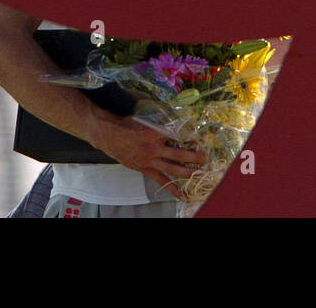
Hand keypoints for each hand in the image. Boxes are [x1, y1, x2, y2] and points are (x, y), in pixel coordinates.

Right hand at [91, 114, 205, 200]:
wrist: (109, 135)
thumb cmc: (126, 125)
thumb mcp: (145, 120)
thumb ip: (159, 125)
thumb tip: (173, 126)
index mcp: (155, 133)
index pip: (178, 137)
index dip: (189, 140)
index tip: (199, 142)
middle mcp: (154, 148)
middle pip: (180, 154)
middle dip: (195, 157)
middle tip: (206, 159)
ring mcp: (150, 160)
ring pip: (173, 169)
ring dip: (188, 172)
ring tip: (201, 173)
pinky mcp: (145, 169)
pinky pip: (161, 180)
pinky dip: (172, 189)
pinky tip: (183, 195)